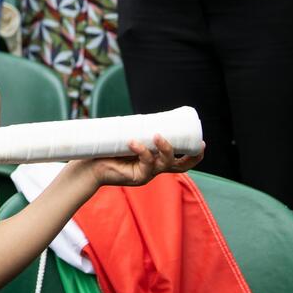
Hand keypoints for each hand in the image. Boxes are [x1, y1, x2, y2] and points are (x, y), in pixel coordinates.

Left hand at [87, 134, 204, 187]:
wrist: (90, 164)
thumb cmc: (109, 149)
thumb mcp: (128, 136)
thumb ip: (137, 129)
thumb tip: (146, 115)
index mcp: (156, 160)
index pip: (182, 161)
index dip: (195, 155)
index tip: (202, 143)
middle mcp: (155, 169)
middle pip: (180, 166)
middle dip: (191, 156)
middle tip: (196, 143)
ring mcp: (148, 174)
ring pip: (165, 164)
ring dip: (165, 148)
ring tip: (156, 135)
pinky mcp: (138, 177)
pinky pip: (145, 164)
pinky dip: (141, 151)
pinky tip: (133, 142)